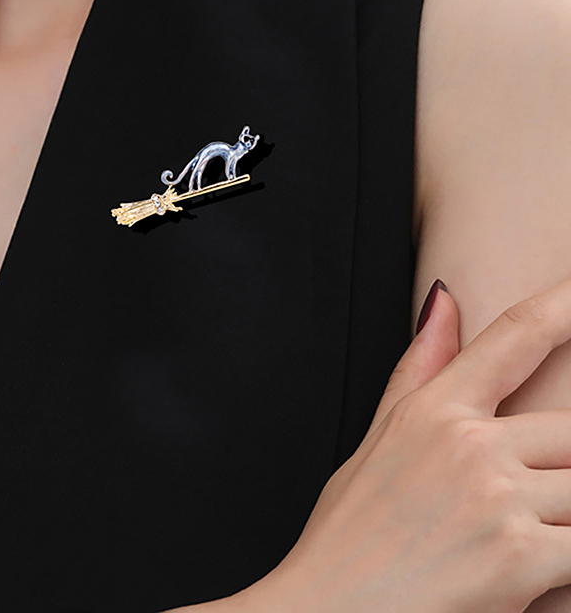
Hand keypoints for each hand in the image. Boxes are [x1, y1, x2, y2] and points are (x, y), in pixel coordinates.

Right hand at [237, 277, 570, 612]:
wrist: (330, 609)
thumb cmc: (352, 529)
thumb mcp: (379, 436)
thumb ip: (421, 365)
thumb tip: (444, 296)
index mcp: (435, 408)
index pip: (516, 336)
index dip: (566, 303)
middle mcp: (471, 443)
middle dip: (568, 456)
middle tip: (536, 482)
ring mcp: (499, 497)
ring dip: (566, 506)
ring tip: (526, 522)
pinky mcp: (523, 557)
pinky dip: (568, 550)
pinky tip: (537, 562)